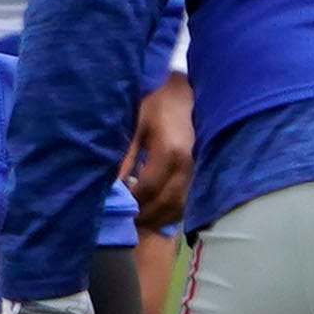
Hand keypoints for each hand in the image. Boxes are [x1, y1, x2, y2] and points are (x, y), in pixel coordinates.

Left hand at [117, 75, 194, 231]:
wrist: (184, 92)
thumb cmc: (155, 104)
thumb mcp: (134, 125)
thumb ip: (124, 157)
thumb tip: (113, 187)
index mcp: (170, 152)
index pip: (148, 189)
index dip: (131, 202)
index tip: (116, 207)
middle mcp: (188, 165)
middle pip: (166, 203)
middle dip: (145, 216)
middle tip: (126, 221)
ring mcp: (198, 169)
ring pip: (180, 206)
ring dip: (160, 218)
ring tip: (140, 220)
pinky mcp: (201, 171)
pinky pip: (189, 201)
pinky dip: (172, 211)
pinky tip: (157, 212)